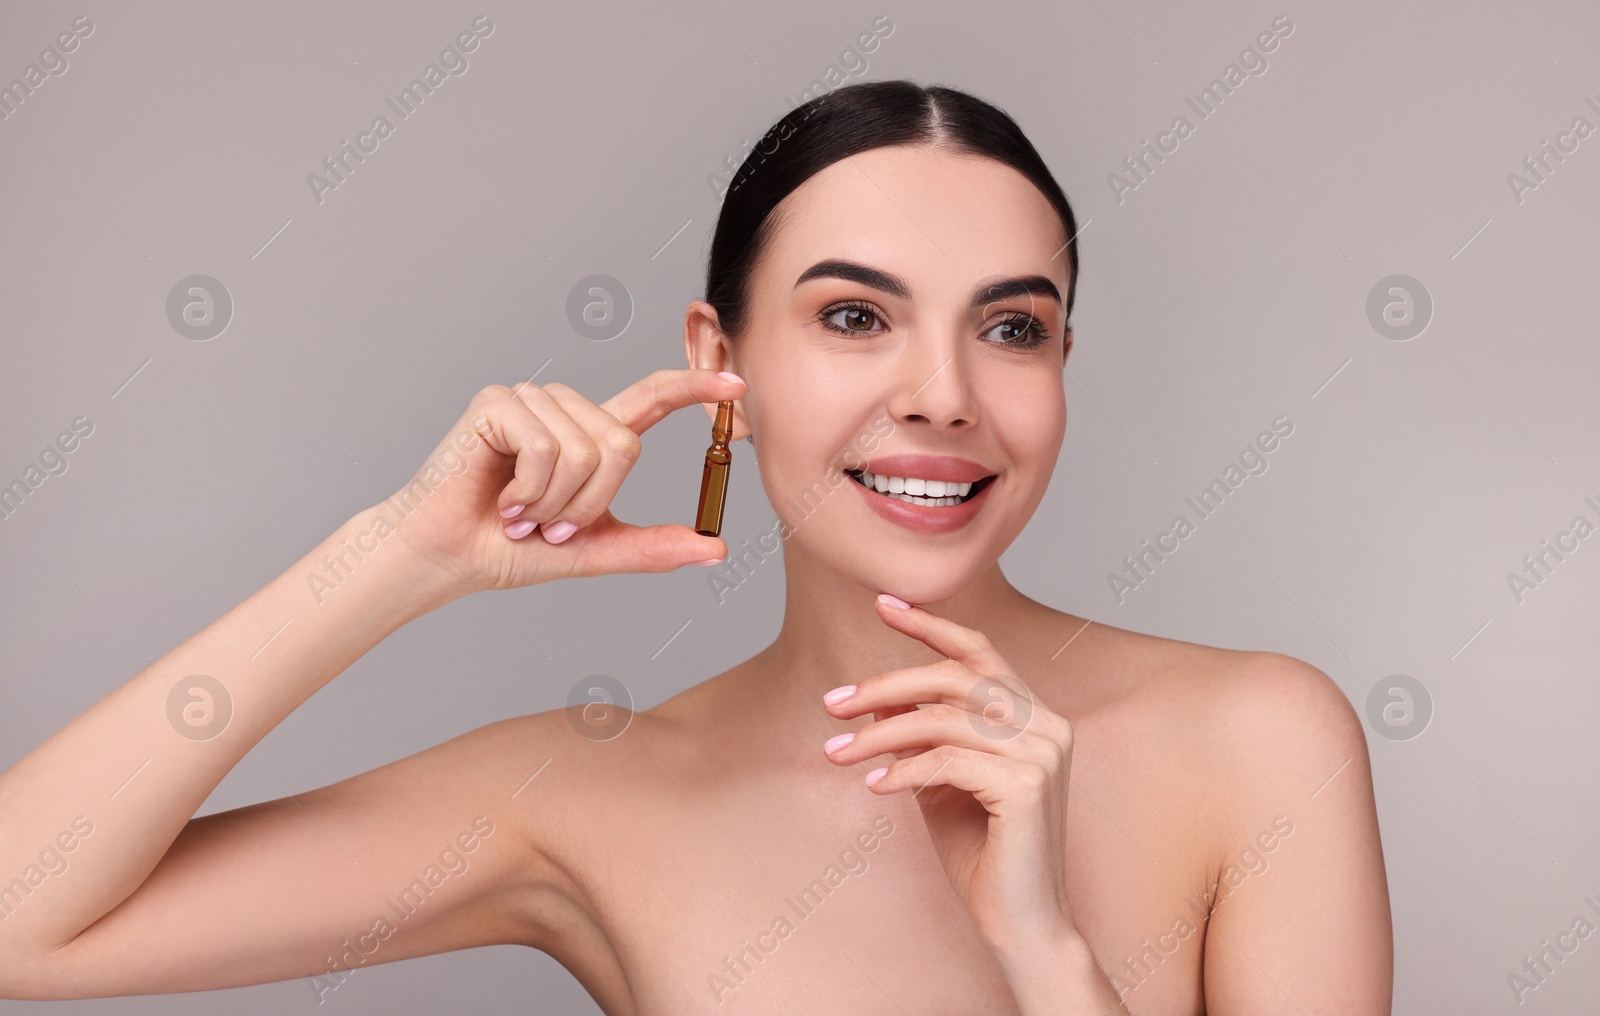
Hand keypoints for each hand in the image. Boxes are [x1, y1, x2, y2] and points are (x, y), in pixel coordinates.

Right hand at [382, 369, 744, 594]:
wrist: (446, 556)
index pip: (651, 400)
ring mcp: (532, 400)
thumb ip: (652, 547)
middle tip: (547, 524)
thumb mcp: (593, 549)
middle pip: (622, 444)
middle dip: (589, 502)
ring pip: (585, 449)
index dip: (693, 389)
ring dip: (554, 501)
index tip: (737, 384)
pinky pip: (546, 447)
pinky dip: (529, 489)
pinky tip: (502, 498)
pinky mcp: (499, 401)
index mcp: (590, 435)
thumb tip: (716, 549)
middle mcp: (565, 409)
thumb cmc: (509, 548)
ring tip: (519, 511)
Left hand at [821, 595, 1077, 956]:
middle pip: (954, 679)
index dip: (931, 625)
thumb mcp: (939, 783)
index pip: (981, 653)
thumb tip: (876, 699)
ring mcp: (1044, 753)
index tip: (882, 604)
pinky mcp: (1028, 785)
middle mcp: (1047, 725)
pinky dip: (902, 769)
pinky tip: (872, 786)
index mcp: (1035, 716)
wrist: (1020, 925)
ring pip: (945, 718)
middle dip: (885, 684)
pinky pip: (947, 760)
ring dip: (878, 734)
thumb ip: (918, 738)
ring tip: (835, 753)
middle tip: (832, 703)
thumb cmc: (981, 856)